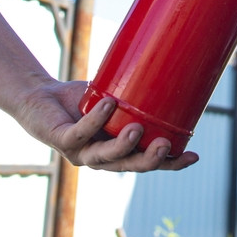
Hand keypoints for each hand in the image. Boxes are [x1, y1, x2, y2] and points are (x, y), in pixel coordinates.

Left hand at [15, 79, 198, 171]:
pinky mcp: (62, 140)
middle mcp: (101, 158)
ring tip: (136, 129)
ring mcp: (81, 152)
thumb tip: (178, 70)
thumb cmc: (85, 101)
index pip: (148, 164)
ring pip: (105, 157)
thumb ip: (140, 96)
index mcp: (119, 152)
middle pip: (129, 166)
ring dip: (122, 146)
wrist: (42, 98)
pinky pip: (81, 132)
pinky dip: (96, 119)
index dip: (171, 165)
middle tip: (165, 145)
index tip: (194, 156)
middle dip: (149, 160)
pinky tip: (109, 104)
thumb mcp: (119, 100)